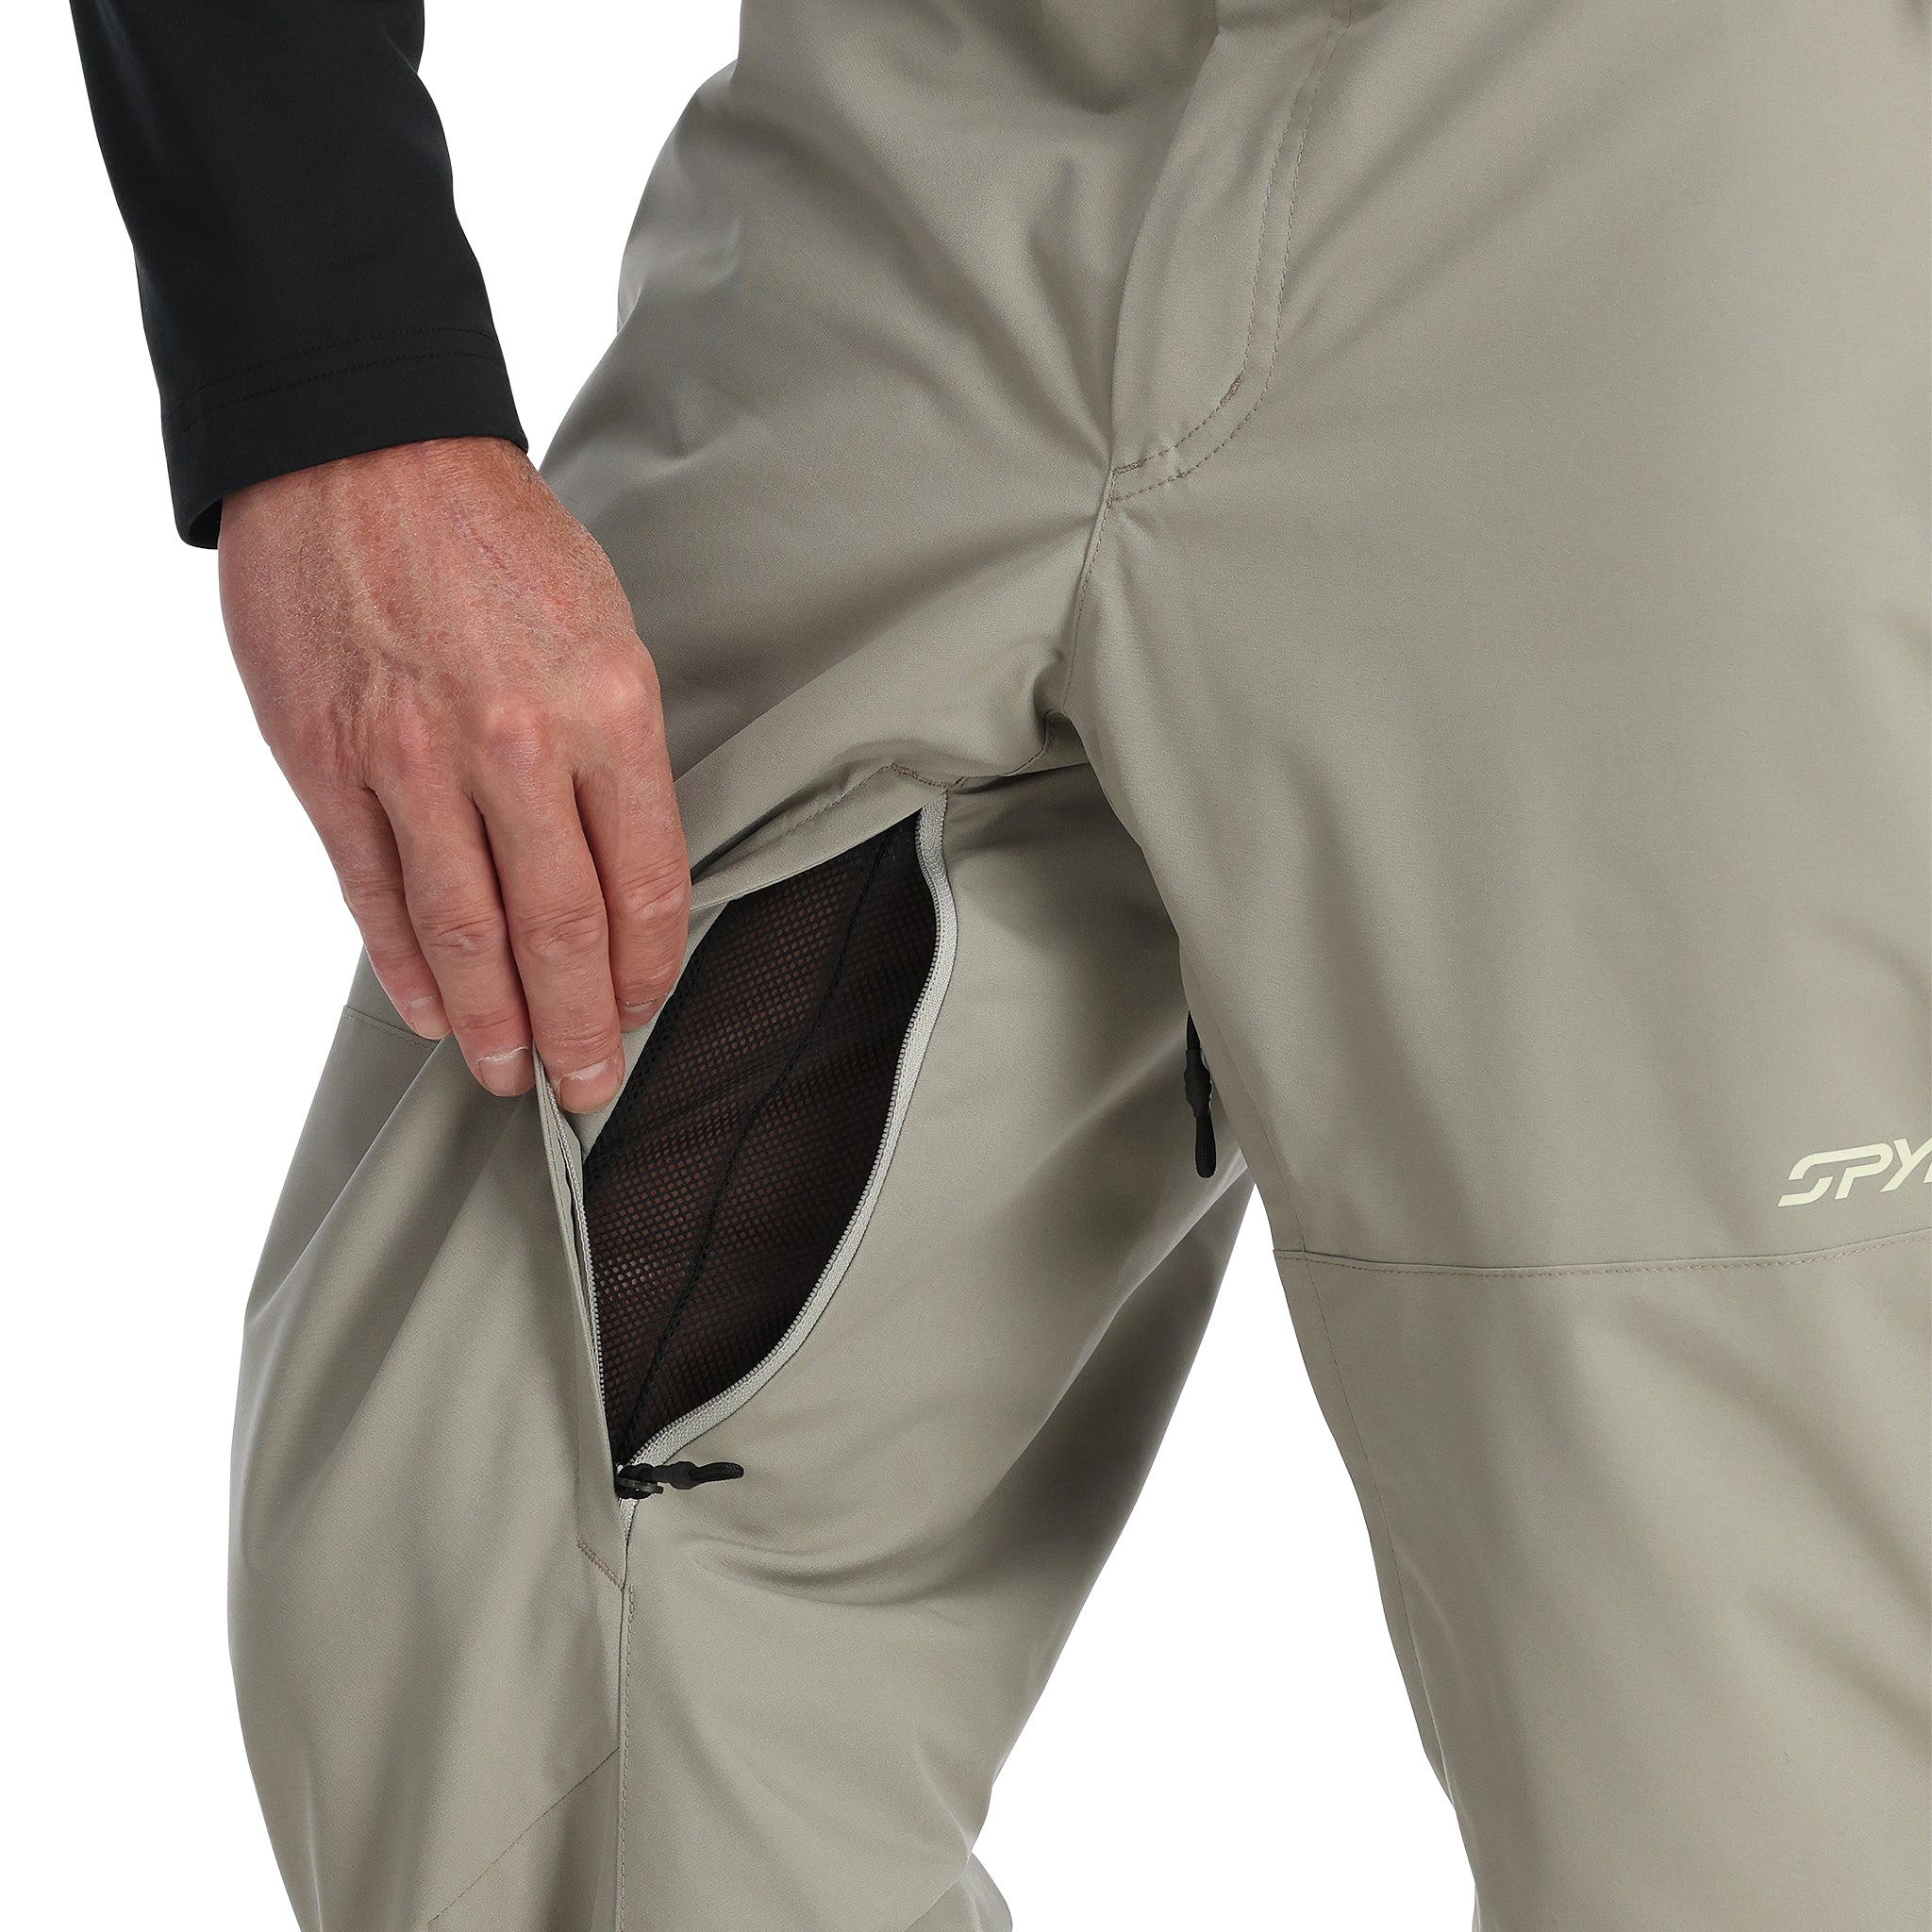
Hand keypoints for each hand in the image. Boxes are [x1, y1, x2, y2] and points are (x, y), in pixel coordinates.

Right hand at [219, 436, 687, 1111]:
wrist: (364, 447)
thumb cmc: (498, 538)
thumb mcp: (604, 629)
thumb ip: (612, 755)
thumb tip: (615, 870)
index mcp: (607, 709)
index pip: (643, 884)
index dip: (647, 969)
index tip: (646, 1010)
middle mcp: (516, 745)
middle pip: (559, 931)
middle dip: (581, 1027)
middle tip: (587, 1088)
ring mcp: (413, 760)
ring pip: (465, 932)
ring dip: (495, 1021)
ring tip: (511, 1073)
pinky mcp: (329, 762)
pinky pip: (375, 892)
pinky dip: (405, 965)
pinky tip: (431, 1011)